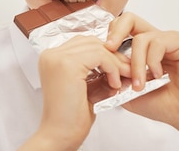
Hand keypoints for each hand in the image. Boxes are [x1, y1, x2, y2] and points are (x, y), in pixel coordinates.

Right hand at [28, 35, 129, 150]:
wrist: (59, 136)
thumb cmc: (70, 119)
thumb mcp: (85, 88)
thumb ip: (97, 72)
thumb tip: (120, 62)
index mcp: (52, 58)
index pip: (83, 44)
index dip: (104, 54)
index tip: (120, 68)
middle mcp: (51, 54)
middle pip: (90, 41)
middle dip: (112, 56)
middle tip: (127, 72)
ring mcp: (57, 58)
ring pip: (97, 47)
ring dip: (115, 63)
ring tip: (121, 81)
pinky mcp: (67, 64)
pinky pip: (99, 55)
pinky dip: (112, 68)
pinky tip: (114, 84)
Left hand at [104, 12, 178, 126]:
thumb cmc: (161, 104)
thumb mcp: (127, 89)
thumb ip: (115, 73)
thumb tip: (100, 61)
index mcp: (142, 47)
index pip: (120, 28)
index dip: (109, 38)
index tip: (102, 56)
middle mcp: (155, 39)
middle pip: (129, 19)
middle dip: (115, 32)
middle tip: (108, 49)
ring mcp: (169, 39)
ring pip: (141, 38)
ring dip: (136, 63)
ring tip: (139, 84)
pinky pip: (159, 42)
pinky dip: (152, 61)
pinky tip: (157, 76)